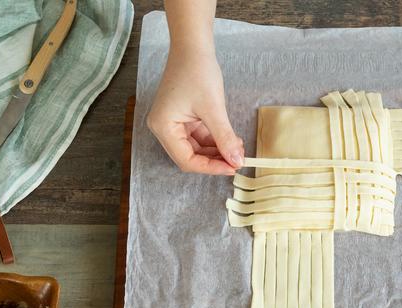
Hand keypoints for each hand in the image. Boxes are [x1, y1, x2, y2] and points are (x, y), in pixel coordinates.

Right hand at [146, 47, 243, 174]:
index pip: (187, 160)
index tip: (233, 167)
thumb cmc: (198, 71)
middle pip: (191, 156)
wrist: (193, 47)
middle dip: (215, 159)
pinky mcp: (182, 118)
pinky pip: (199, 136)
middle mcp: (163, 128)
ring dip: (217, 150)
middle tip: (238, 159)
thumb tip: (237, 161)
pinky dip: (215, 140)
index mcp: (163, 127)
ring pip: (197, 148)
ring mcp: (173, 123)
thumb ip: (224, 138)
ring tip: (238, 148)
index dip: (210, 167)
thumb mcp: (214, 108)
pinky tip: (231, 139)